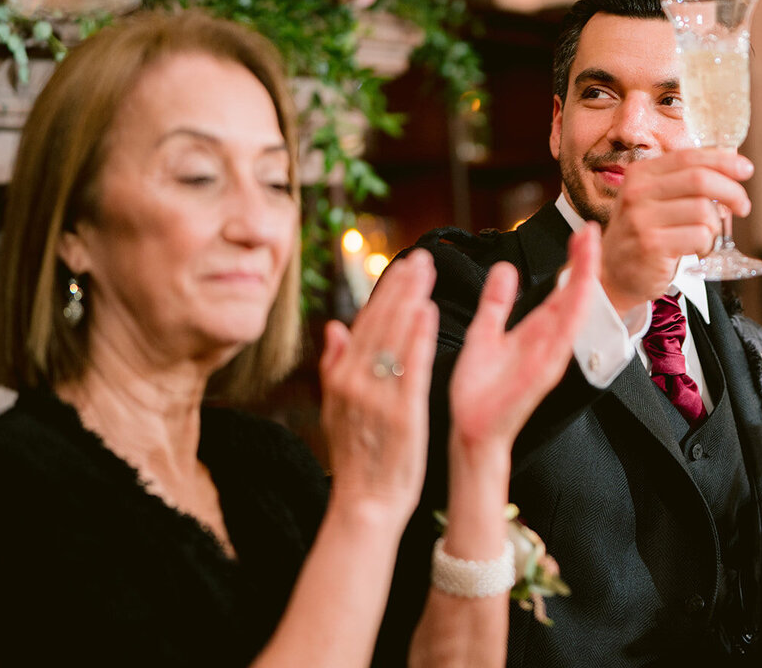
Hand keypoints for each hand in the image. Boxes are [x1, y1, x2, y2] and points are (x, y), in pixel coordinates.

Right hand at [318, 249, 438, 524]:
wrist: (365, 505)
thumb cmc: (358, 458)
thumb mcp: (335, 410)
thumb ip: (334, 366)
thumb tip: (334, 327)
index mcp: (341, 379)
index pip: (364, 325)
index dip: (384, 293)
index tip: (401, 265)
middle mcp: (354, 383)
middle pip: (379, 324)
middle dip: (400, 287)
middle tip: (420, 256)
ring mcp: (376, 398)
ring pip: (393, 338)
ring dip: (409, 300)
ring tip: (426, 272)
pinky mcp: (400, 414)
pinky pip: (409, 369)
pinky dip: (417, 339)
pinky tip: (427, 312)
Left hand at [448, 223, 600, 451]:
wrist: (469, 429)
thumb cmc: (478, 390)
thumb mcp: (484, 333)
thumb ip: (496, 303)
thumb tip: (506, 268)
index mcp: (535, 332)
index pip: (561, 290)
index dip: (573, 262)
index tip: (582, 232)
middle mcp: (548, 342)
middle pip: (574, 296)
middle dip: (585, 263)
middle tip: (591, 229)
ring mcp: (549, 357)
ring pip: (573, 312)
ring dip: (584, 281)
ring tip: (590, 249)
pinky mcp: (543, 374)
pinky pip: (562, 340)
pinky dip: (572, 316)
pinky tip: (579, 294)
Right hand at [600, 149, 751, 313]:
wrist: (611, 275)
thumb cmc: (641, 235)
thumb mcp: (653, 199)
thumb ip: (683, 182)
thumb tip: (730, 168)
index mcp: (640, 174)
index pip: (689, 157)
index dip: (724, 161)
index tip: (746, 170)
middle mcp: (637, 192)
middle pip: (700, 180)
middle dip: (731, 191)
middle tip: (743, 206)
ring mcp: (642, 219)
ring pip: (703, 211)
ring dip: (715, 226)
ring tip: (706, 236)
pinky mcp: (652, 246)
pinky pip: (699, 236)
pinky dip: (707, 244)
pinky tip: (696, 250)